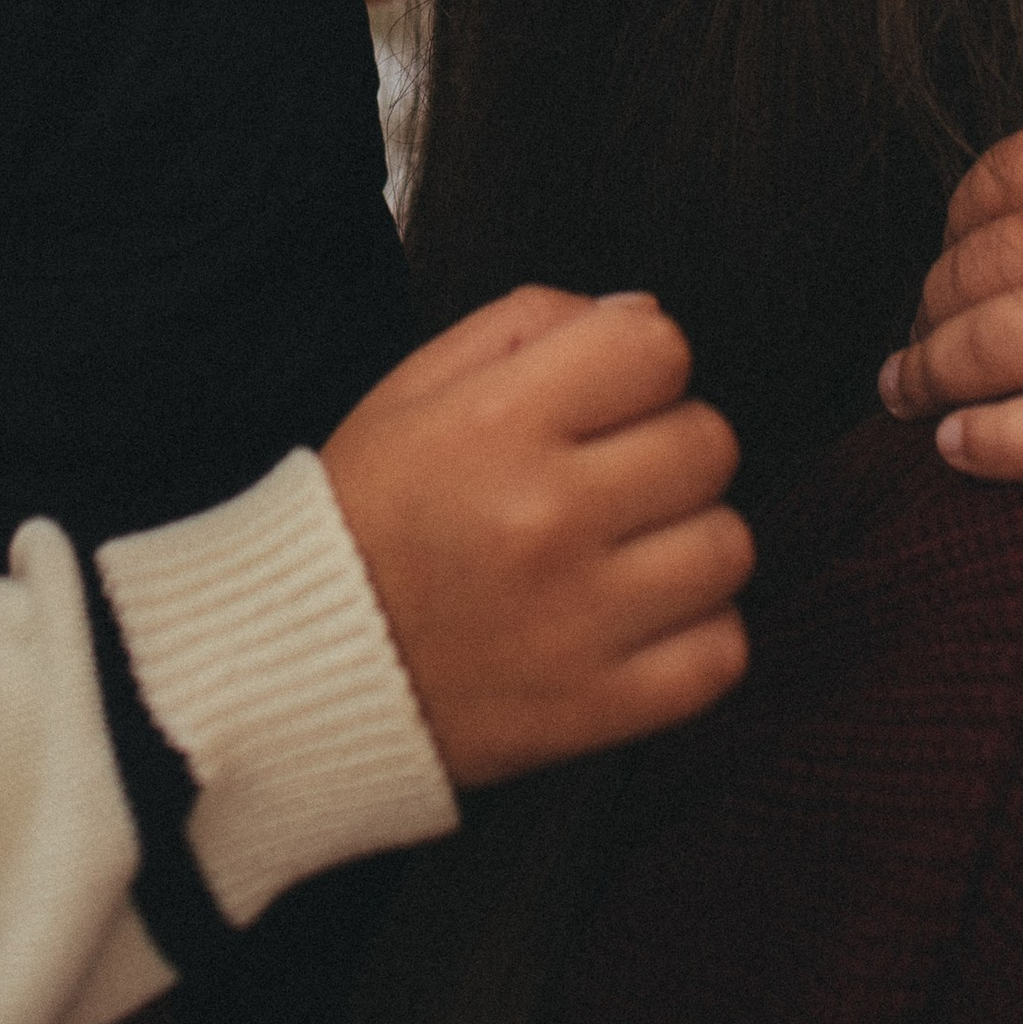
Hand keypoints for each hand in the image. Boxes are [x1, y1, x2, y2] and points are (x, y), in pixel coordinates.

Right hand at [324, 286, 749, 785]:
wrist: (294, 667)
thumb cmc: (365, 514)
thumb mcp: (416, 385)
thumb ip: (531, 322)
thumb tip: (642, 313)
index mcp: (497, 423)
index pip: (658, 349)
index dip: (640, 364)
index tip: (609, 395)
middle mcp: (545, 517)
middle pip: (709, 442)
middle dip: (670, 445)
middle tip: (613, 475)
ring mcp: (578, 622)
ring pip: (728, 546)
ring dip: (690, 540)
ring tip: (629, 550)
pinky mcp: (596, 710)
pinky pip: (723, 654)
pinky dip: (697, 634)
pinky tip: (639, 618)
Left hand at [879, 81, 1022, 491]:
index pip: (998, 181)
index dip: (961, 225)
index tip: (955, 255)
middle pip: (975, 267)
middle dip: (932, 305)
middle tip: (917, 337)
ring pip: (988, 346)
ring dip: (931, 373)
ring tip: (907, 395)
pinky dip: (991, 442)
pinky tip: (958, 451)